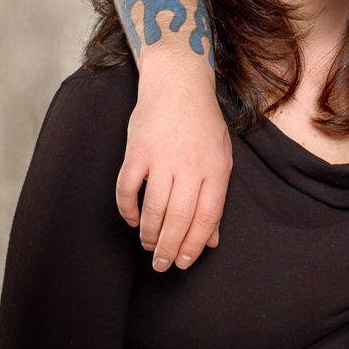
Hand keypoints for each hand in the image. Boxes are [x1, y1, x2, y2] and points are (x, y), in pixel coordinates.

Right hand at [115, 45, 231, 270]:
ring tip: (148, 246)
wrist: (178, 83)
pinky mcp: (136, 151)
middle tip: (161, 265)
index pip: (206, 218)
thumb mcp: (222, 158)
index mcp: (216, 169)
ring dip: (148, 233)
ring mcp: (162, 158)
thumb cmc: (203, 123)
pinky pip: (127, 189)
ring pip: (154, 209)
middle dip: (169, 247)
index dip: (195, 245)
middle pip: (179, 218)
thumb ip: (216, 198)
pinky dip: (127, 209)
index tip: (184, 262)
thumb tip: (212, 240)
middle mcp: (190, 166)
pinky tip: (131, 219)